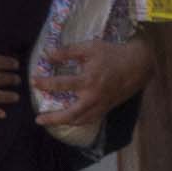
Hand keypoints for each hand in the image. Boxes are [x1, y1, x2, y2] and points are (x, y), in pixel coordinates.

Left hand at [35, 35, 154, 128]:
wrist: (137, 65)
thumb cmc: (112, 54)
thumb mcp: (90, 47)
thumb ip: (67, 51)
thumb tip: (47, 54)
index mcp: (89, 80)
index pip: (61, 84)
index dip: (45, 84)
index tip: (33, 82)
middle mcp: (93, 97)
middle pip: (70, 114)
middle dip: (53, 119)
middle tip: (38, 119)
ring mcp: (101, 105)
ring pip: (80, 120)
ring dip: (64, 123)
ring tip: (51, 122)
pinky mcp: (106, 108)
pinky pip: (90, 120)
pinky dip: (78, 122)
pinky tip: (70, 120)